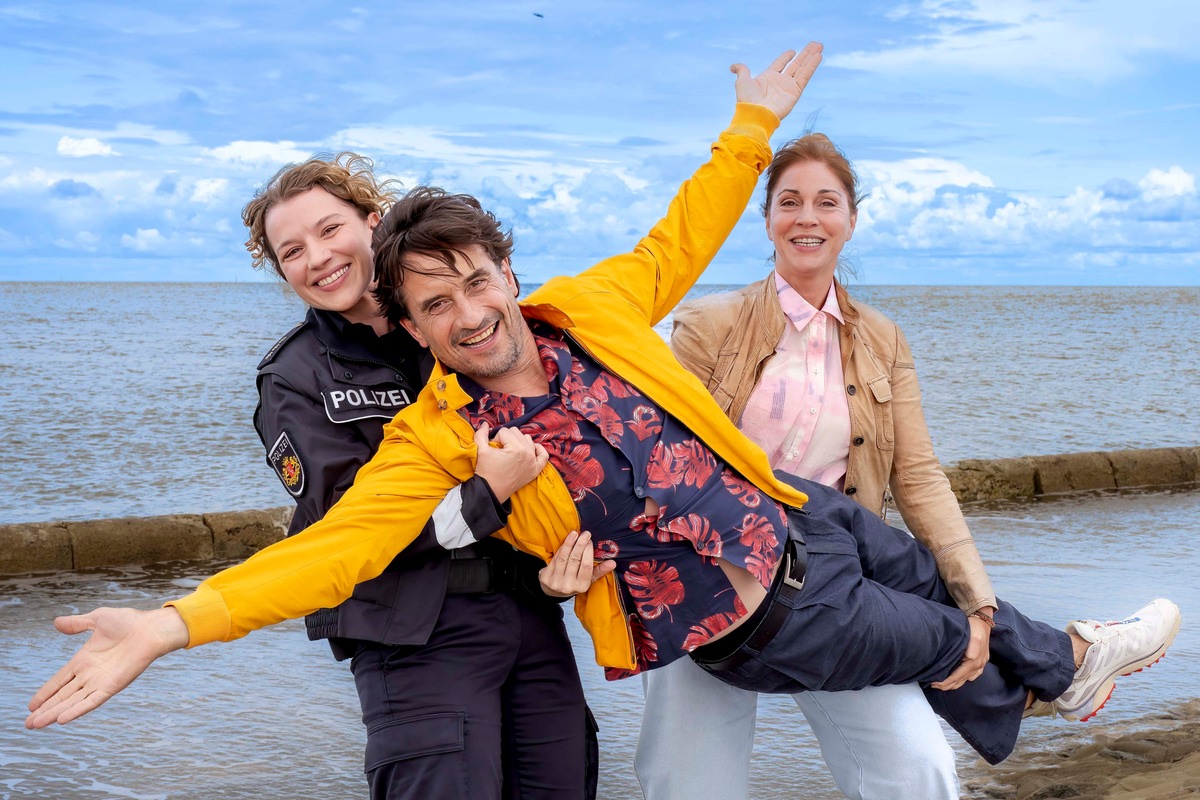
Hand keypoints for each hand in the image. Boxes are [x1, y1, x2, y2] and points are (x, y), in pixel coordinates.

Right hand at [25, 606, 188, 728]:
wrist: (150, 628)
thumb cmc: (128, 622)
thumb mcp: (97, 619)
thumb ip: (77, 624)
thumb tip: (56, 622)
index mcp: (84, 660)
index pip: (59, 680)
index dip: (45, 692)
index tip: (31, 705)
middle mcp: (90, 674)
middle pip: (62, 695)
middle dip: (45, 709)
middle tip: (28, 724)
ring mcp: (100, 681)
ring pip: (72, 701)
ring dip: (54, 713)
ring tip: (36, 725)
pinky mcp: (112, 686)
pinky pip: (92, 701)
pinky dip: (77, 710)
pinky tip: (62, 719)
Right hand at [473, 422, 549, 501]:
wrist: (490, 492)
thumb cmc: (485, 472)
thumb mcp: (480, 451)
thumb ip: (481, 434)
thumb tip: (485, 423)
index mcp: (516, 448)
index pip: (504, 431)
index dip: (495, 438)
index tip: (492, 449)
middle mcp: (528, 453)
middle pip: (516, 433)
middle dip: (506, 439)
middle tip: (499, 450)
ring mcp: (533, 462)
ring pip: (528, 439)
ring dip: (518, 442)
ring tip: (509, 451)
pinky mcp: (535, 470)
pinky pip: (543, 455)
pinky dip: (538, 450)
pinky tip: (530, 449)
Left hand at [538, 531, 616, 597]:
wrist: (552, 590)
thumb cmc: (574, 581)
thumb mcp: (588, 579)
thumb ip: (600, 570)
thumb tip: (613, 563)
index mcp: (582, 586)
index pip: (586, 567)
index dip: (588, 552)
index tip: (590, 541)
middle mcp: (569, 586)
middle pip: (575, 561)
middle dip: (580, 545)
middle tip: (585, 533)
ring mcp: (556, 582)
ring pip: (564, 558)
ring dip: (570, 543)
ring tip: (575, 533)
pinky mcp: (546, 578)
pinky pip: (555, 559)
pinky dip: (561, 548)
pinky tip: (566, 540)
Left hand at [730, 43, 822, 121]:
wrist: (754, 114)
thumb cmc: (747, 100)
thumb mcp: (742, 81)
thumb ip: (742, 71)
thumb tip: (733, 66)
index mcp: (768, 78)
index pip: (780, 64)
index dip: (786, 57)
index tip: (792, 51)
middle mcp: (780, 82)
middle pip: (795, 64)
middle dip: (805, 54)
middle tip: (815, 44)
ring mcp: (788, 87)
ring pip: (802, 68)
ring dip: (811, 57)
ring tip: (820, 46)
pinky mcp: (795, 92)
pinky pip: (805, 76)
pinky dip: (811, 66)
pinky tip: (818, 56)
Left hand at [931, 611, 992, 690]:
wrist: (982, 620)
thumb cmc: (974, 627)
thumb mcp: (973, 637)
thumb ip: (972, 649)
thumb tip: (969, 658)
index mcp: (975, 661)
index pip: (958, 676)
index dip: (946, 682)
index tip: (934, 683)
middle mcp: (979, 665)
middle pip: (961, 680)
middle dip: (948, 685)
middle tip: (934, 685)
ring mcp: (981, 665)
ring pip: (966, 679)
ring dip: (955, 684)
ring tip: (943, 684)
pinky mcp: (981, 662)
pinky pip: (972, 676)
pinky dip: (963, 679)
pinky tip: (958, 680)